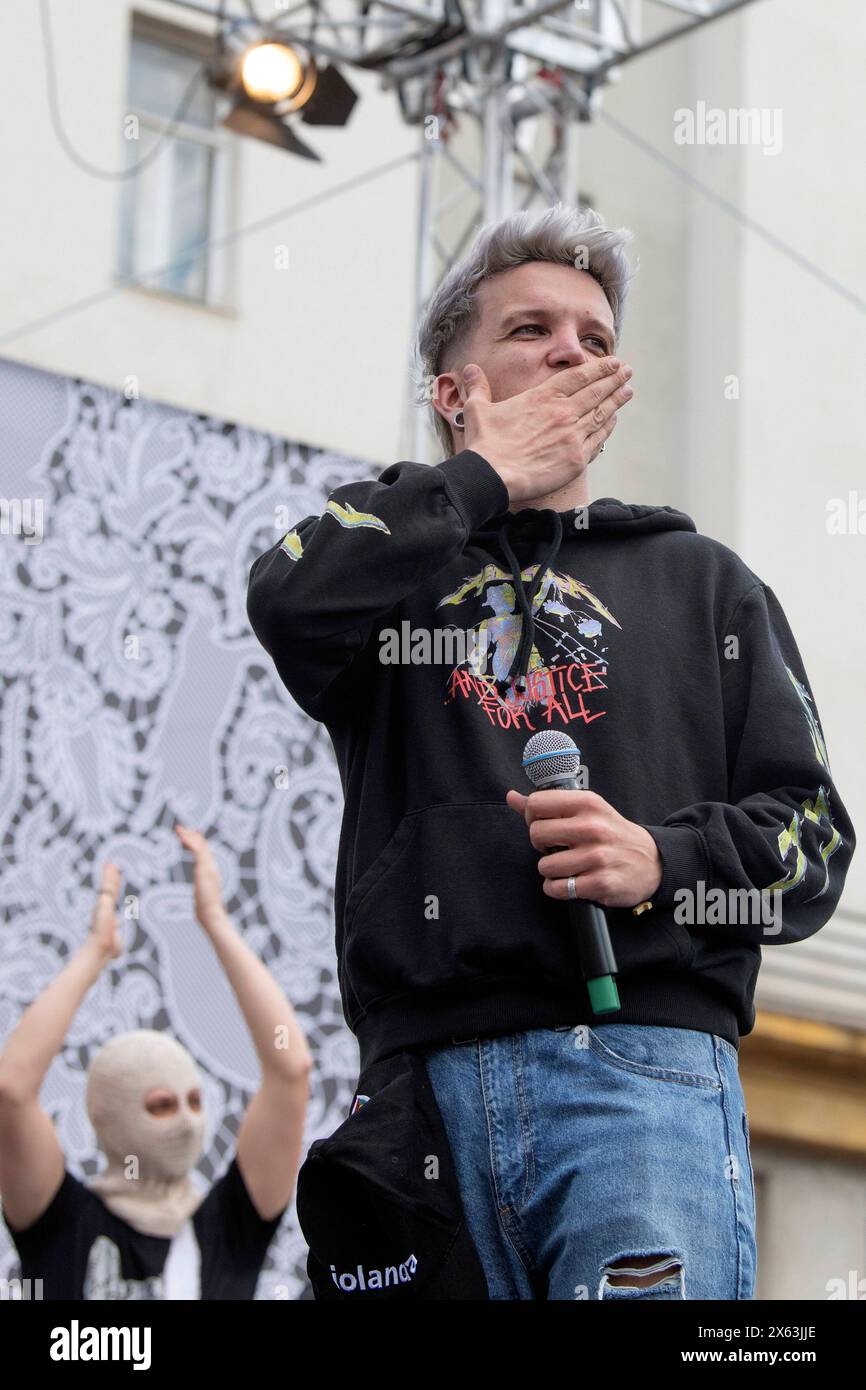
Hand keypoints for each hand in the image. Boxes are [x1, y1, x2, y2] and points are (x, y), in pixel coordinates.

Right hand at [90, 862, 122, 958]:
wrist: (102, 946)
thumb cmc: (107, 949)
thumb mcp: (114, 946)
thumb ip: (115, 946)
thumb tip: (116, 952)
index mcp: (105, 914)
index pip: (109, 898)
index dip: (111, 889)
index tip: (112, 881)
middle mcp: (103, 908)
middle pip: (108, 890)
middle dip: (110, 879)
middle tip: (111, 866)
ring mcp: (103, 904)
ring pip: (109, 886)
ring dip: (109, 874)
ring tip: (111, 864)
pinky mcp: (104, 900)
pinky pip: (109, 885)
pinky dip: (109, 875)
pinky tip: (111, 866)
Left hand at [174, 824, 223, 923]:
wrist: (212, 913)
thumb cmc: (207, 911)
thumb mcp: (203, 900)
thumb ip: (201, 898)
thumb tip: (200, 905)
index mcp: (212, 873)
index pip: (206, 854)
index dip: (198, 843)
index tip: (191, 835)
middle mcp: (212, 867)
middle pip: (203, 846)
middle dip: (192, 836)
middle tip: (181, 828)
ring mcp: (209, 866)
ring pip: (199, 846)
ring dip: (188, 836)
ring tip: (177, 828)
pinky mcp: (204, 867)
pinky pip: (196, 850)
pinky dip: (189, 842)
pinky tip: (181, 837)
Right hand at [459, 356, 633, 505]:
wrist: (493, 476)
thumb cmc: (485, 443)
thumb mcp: (477, 409)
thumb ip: (478, 387)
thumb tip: (470, 369)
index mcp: (542, 397)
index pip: (578, 376)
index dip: (598, 368)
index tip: (613, 362)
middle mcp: (563, 412)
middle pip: (596, 391)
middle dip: (614, 379)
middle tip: (627, 371)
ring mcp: (572, 436)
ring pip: (602, 413)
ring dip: (617, 400)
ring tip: (627, 391)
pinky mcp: (576, 459)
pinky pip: (598, 439)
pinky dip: (608, 428)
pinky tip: (613, 421)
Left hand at [505, 787, 661, 908]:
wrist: (652, 862)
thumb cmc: (612, 834)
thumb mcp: (587, 811)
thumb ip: (548, 805)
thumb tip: (511, 797)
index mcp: (588, 803)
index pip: (536, 803)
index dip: (532, 817)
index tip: (544, 825)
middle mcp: (593, 827)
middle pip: (536, 834)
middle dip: (540, 845)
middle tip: (556, 848)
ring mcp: (597, 856)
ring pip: (544, 866)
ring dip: (550, 870)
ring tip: (567, 866)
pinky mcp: (599, 883)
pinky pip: (557, 888)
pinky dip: (558, 888)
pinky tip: (571, 882)